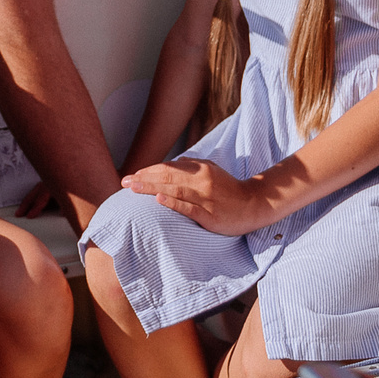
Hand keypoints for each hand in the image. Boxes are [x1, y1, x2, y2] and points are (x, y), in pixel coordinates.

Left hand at [121, 157, 276, 236]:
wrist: (254, 205)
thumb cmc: (229, 189)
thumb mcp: (212, 171)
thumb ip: (192, 166)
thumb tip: (172, 164)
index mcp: (201, 168)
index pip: (169, 168)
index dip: (149, 171)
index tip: (133, 175)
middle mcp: (201, 180)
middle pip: (167, 176)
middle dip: (144, 178)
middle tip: (124, 182)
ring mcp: (205, 197)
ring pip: (174, 190)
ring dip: (151, 187)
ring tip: (133, 188)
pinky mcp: (209, 214)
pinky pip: (188, 207)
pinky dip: (173, 202)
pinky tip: (158, 199)